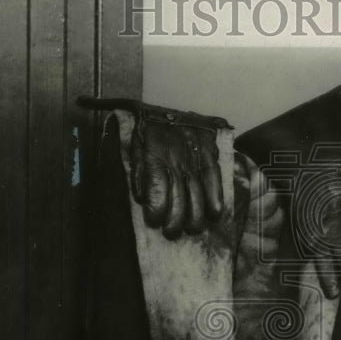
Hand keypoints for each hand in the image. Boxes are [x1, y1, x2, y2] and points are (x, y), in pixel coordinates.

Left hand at [77, 97, 228, 237]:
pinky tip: (215, 213)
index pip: (156, 183)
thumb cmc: (144, 125)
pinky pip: (214, 176)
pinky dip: (216, 195)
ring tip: (193, 229)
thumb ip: (124, 158)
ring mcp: (193, 155)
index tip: (153, 221)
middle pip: (178, 192)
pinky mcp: (209, 152)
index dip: (156, 205)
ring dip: (196, 213)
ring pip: (197, 188)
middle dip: (176, 217)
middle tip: (172, 233)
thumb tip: (137, 193)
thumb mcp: (126, 136)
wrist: (169, 106)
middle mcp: (174, 155)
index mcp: (152, 152)